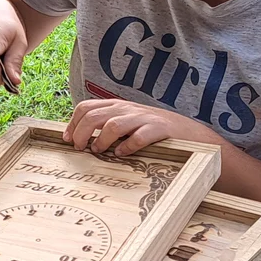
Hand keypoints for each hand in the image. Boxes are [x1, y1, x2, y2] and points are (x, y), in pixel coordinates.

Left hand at [64, 99, 211, 156]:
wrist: (192, 135)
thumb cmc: (155, 133)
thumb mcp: (129, 124)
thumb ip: (108, 127)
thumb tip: (81, 141)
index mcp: (118, 106)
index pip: (86, 107)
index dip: (73, 123)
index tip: (67, 140)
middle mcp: (128, 109)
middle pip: (94, 115)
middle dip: (81, 133)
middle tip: (79, 148)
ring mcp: (144, 118)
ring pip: (113, 125)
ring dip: (101, 140)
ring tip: (98, 152)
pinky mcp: (159, 130)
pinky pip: (139, 137)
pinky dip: (127, 147)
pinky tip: (123, 154)